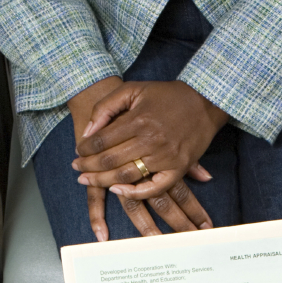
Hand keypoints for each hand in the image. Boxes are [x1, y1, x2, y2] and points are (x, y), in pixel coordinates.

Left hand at [73, 80, 220, 239]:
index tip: (78, 150)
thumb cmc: (166, 95)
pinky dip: (134, 193)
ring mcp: (165, 156)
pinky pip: (153, 187)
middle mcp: (151, 140)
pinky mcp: (178, 168)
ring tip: (87, 180)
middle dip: (88, 166)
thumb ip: (107, 106)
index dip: (85, 148)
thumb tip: (88, 131)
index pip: (101, 140)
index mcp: (138, 119)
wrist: (205, 101)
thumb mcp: (133, 89)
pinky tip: (117, 190)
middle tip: (76, 168)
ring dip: (102, 181)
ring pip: (126, 176)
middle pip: (109, 160)